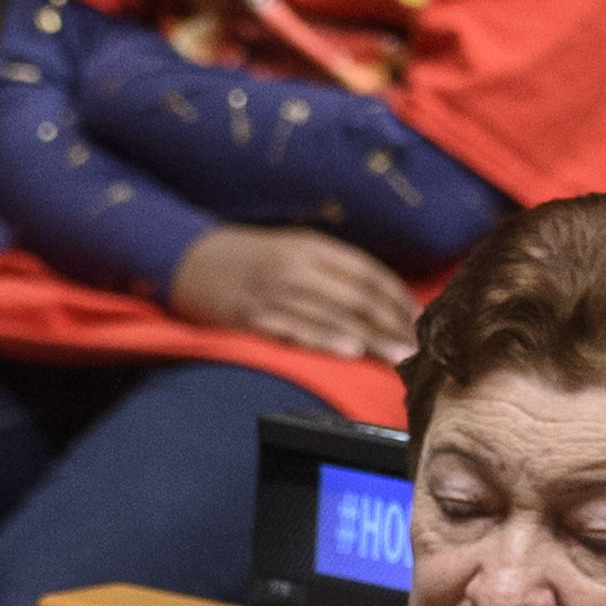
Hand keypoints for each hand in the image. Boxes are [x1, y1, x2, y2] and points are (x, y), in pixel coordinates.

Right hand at [172, 223, 421, 362]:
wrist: (186, 259)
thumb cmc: (247, 258)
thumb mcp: (291, 249)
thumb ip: (332, 270)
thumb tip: (382, 299)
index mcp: (309, 247)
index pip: (367, 272)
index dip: (397, 298)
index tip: (419, 320)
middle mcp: (295, 267)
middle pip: (356, 297)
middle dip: (392, 324)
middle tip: (418, 348)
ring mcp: (273, 293)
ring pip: (332, 316)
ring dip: (371, 339)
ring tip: (400, 358)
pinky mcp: (253, 318)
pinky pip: (295, 330)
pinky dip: (324, 340)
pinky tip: (350, 350)